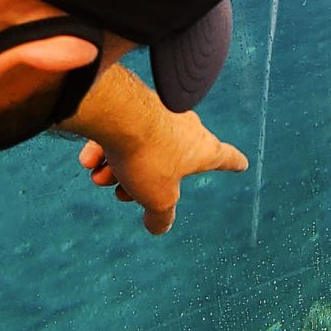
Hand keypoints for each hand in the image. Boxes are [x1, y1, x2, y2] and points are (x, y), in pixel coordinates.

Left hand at [67, 64, 248, 235]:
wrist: (119, 112)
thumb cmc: (148, 155)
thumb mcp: (158, 197)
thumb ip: (162, 216)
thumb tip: (159, 227)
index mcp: (204, 150)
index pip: (227, 159)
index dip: (234, 164)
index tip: (242, 164)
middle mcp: (187, 128)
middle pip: (169, 163)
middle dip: (142, 182)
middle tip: (122, 192)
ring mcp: (161, 114)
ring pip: (141, 150)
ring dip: (117, 168)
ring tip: (99, 175)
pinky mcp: (136, 103)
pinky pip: (122, 132)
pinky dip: (105, 148)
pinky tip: (89, 159)